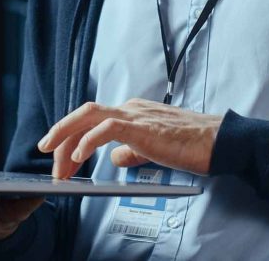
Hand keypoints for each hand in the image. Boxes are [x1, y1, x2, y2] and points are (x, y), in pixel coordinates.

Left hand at [37, 98, 222, 178]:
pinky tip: (81, 156)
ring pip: (89, 115)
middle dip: (60, 135)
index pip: (91, 120)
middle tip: (49, 159)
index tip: (62, 160)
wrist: (218, 141)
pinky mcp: (142, 127)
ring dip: (66, 136)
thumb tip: (113, 158)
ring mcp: (136, 115)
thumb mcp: (153, 149)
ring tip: (57, 160)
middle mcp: (130, 108)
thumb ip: (131, 151)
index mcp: (132, 112)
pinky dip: (89, 141)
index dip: (71, 138)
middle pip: (83, 115)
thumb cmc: (192, 146)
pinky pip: (107, 129)